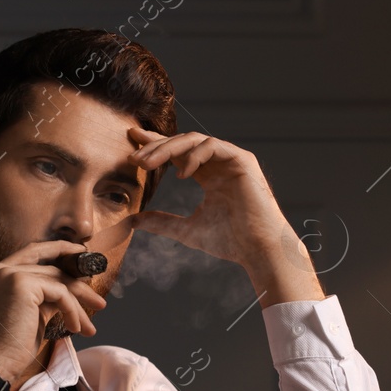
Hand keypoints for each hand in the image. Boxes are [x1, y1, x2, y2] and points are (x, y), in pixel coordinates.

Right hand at [0, 240, 106, 388]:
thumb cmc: (9, 347)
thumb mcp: (29, 315)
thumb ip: (44, 298)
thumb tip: (70, 293)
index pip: (33, 253)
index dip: (60, 250)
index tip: (82, 259)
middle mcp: (0, 269)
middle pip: (51, 269)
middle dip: (78, 287)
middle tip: (99, 302)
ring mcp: (10, 274)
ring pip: (58, 281)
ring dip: (79, 303)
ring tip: (89, 326)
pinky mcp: (22, 284)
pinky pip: (60, 292)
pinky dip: (71, 310)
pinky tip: (74, 328)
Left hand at [125, 126, 310, 276]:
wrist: (258, 249)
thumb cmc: (230, 242)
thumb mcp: (187, 231)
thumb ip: (162, 223)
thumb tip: (133, 221)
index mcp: (209, 177)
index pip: (178, 155)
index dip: (155, 148)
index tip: (132, 146)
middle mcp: (219, 164)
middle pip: (183, 144)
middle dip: (156, 146)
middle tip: (134, 157)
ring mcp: (231, 160)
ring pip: (195, 140)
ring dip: (168, 149)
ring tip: (148, 163)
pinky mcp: (242, 160)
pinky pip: (213, 146)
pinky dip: (194, 156)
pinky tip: (181, 173)